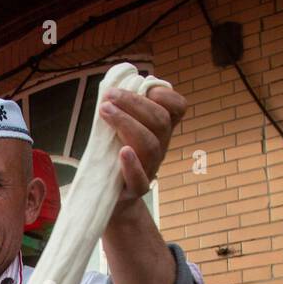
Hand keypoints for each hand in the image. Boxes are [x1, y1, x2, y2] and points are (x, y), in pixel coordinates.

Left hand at [97, 84, 185, 222]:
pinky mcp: (135, 190)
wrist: (107, 198)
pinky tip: (123, 152)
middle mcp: (160, 147)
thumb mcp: (118, 129)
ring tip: (105, 111)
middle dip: (134, 103)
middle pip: (160, 121)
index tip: (143, 86)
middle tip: (109, 96)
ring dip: (127, 123)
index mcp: (160, 130)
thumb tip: (111, 86)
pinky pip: (140, 179)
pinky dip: (132, 164)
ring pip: (150, 144)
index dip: (165, 95)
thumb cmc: (111, 156)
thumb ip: (121, 111)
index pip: (177, 108)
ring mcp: (150, 168)